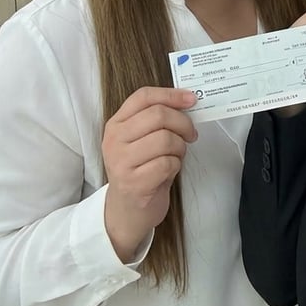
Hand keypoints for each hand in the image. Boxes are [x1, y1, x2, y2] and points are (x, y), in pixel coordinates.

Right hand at [102, 86, 197, 262]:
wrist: (127, 210)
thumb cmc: (140, 169)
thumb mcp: (141, 139)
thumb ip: (157, 119)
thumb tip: (188, 101)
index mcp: (116, 124)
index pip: (143, 97)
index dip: (171, 94)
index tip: (191, 99)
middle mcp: (114, 140)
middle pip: (158, 115)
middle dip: (183, 123)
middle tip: (191, 134)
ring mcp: (121, 162)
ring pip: (165, 139)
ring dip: (180, 147)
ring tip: (176, 156)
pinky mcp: (134, 183)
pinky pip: (167, 163)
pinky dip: (176, 165)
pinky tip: (169, 170)